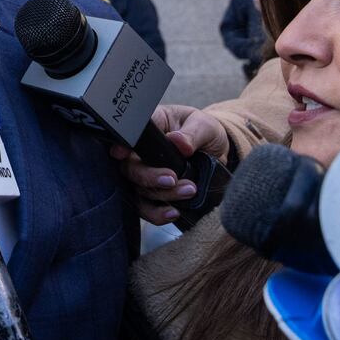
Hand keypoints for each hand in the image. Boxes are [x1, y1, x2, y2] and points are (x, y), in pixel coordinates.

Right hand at [110, 104, 229, 225]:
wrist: (217, 153)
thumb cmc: (205, 132)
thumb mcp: (204, 126)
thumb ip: (192, 133)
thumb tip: (178, 142)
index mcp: (150, 128)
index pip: (130, 136)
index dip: (122, 146)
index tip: (122, 154)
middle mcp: (141, 153)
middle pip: (130, 168)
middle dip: (149, 177)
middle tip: (172, 178)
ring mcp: (145, 175)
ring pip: (139, 190)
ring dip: (162, 195)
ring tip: (189, 191)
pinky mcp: (153, 194)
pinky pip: (147, 209)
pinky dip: (158, 214)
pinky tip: (173, 212)